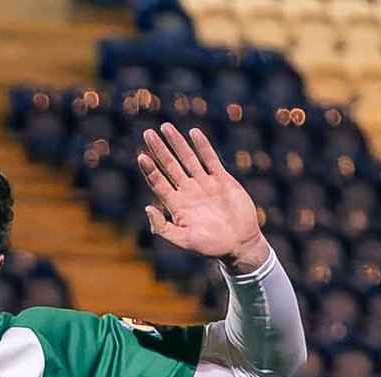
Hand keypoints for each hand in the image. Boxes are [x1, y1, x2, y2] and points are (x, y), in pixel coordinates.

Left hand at [136, 125, 269, 269]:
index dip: (150, 169)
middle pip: (169, 165)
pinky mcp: (221, 179)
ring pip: (187, 158)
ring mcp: (204, 183)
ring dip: (177, 143)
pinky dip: (202, 146)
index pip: (158, 182)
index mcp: (176, 205)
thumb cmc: (210, 246)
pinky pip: (210, 159)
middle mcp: (187, 191)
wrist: (239, 243)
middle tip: (147, 133)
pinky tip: (193, 133)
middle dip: (159, 149)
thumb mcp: (183, 240)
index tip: (141, 156)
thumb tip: (147, 208)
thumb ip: (162, 227)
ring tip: (165, 127)